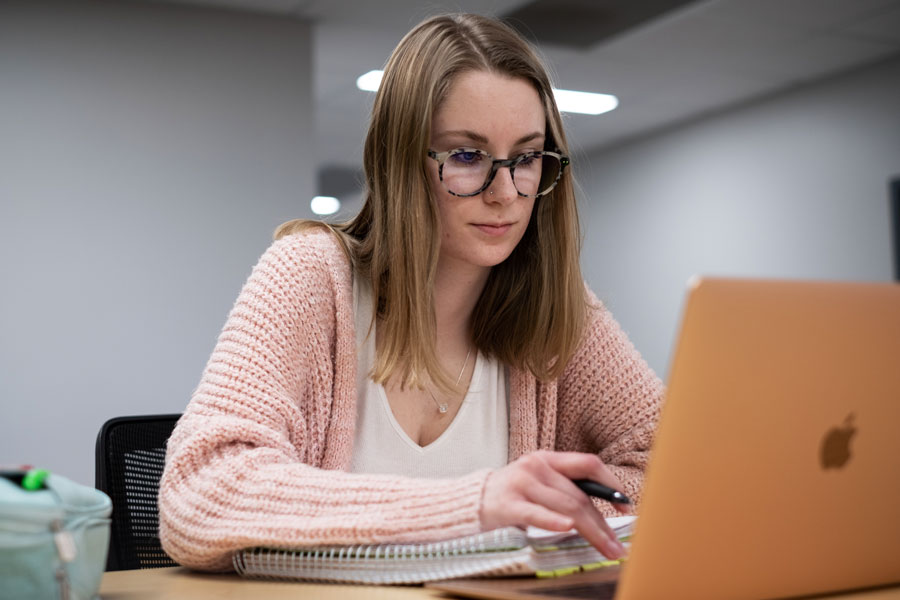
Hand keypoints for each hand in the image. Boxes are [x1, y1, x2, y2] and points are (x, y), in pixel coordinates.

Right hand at [480, 450, 628, 558]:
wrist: (471, 501)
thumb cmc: (511, 494)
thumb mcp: (538, 481)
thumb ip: (564, 488)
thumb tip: (601, 510)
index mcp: (548, 458)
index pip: (588, 464)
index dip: (610, 483)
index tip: (626, 505)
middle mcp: (536, 467)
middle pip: (579, 496)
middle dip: (603, 523)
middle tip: (617, 546)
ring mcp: (522, 484)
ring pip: (566, 507)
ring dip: (591, 531)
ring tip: (606, 549)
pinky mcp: (508, 504)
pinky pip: (536, 513)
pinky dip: (553, 521)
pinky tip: (567, 528)